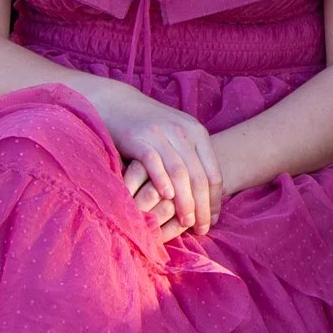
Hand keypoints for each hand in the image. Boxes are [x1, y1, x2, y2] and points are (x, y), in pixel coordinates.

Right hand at [97, 87, 221, 233]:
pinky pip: (155, 163)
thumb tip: (205, 194)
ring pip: (180, 173)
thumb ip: (191, 157)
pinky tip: (165, 198)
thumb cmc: (149, 126)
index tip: (213, 220)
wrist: (117, 103)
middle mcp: (183, 132)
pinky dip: (162, 181)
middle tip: (202, 228)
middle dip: (203, 206)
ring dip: (185, 201)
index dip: (215, 199)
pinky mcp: (140, 138)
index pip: (214, 172)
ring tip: (186, 222)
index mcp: (197, 133)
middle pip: (199, 176)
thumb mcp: (177, 135)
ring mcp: (162, 134)